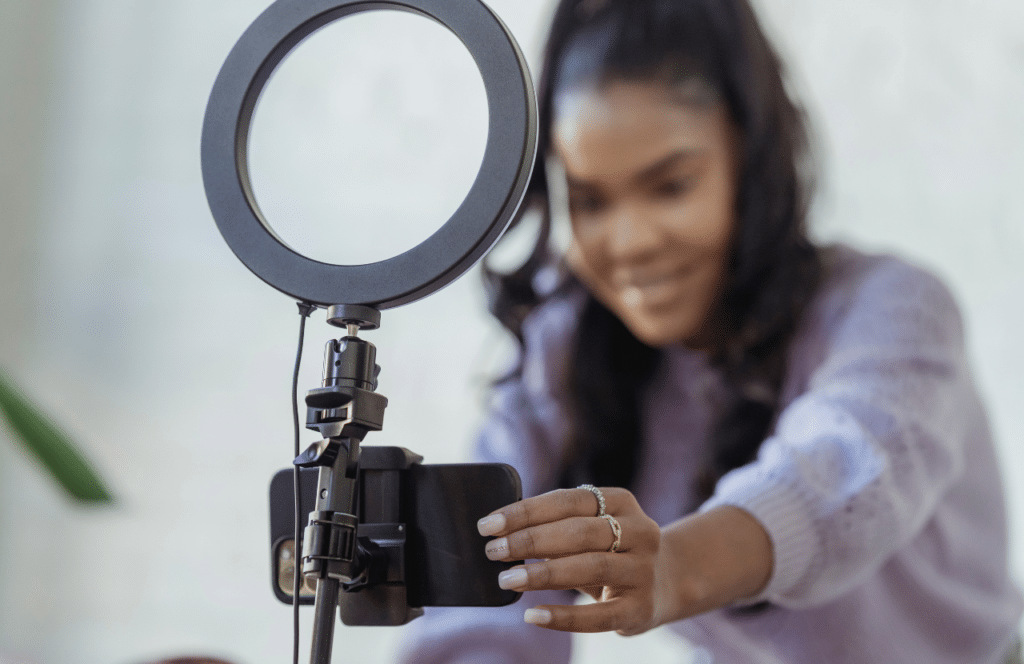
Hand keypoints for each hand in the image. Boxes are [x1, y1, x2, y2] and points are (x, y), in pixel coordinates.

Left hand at [477, 487, 773, 634]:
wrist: (667, 581)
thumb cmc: (611, 549)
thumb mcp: (594, 526)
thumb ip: (558, 523)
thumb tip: (500, 530)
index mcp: (622, 501)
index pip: (568, 500)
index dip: (526, 511)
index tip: (488, 524)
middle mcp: (640, 531)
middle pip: (579, 532)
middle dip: (530, 540)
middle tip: (493, 551)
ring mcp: (644, 570)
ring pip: (590, 568)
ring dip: (543, 573)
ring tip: (507, 579)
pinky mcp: (641, 608)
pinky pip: (598, 615)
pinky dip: (563, 617)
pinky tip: (533, 615)